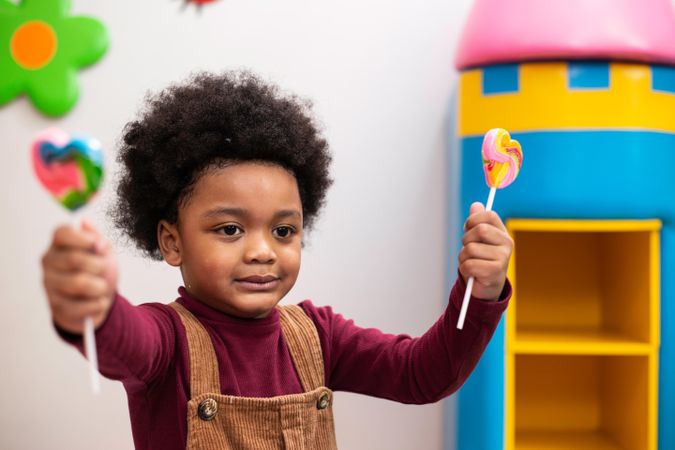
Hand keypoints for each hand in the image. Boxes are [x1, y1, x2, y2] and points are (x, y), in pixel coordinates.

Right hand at [42, 219, 117, 333]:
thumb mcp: (104, 252)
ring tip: (102, 287)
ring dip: (100, 286)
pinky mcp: (55, 306)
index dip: (84, 238)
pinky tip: (98, 301)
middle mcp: (49, 261)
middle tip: (104, 270)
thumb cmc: (99, 272)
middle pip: (74, 259)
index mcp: (60, 244)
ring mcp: (49, 284)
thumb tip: (85, 223)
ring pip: (78, 283)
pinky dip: (98, 304)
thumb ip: (97, 238)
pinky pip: (81, 305)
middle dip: (99, 266)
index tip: (100, 246)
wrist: (99, 301)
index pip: (62, 233)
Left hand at [458, 202, 512, 300]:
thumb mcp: (477, 239)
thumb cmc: (481, 259)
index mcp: (502, 232)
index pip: (489, 215)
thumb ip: (476, 222)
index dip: (473, 220)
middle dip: (466, 240)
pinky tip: (472, 273)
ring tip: (470, 262)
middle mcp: (507, 243)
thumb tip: (476, 205)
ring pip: (470, 249)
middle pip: (480, 230)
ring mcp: (503, 258)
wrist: (487, 286)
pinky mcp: (495, 272)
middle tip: (468, 249)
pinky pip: (469, 265)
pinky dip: (464, 269)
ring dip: (463, 257)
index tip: (468, 228)